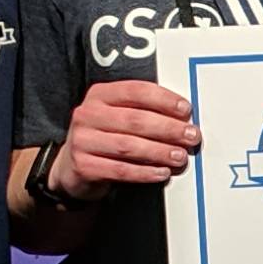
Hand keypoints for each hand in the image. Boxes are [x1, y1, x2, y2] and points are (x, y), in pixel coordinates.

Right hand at [57, 80, 198, 197]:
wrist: (71, 167)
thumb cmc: (105, 137)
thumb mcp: (118, 116)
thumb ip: (144, 112)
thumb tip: (183, 119)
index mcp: (100, 95)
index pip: (136, 91)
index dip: (164, 100)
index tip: (186, 110)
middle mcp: (88, 114)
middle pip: (135, 120)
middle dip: (168, 128)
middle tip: (191, 136)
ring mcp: (82, 140)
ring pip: (129, 146)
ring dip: (160, 151)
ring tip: (180, 156)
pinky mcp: (83, 166)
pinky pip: (121, 170)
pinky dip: (145, 172)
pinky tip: (161, 172)